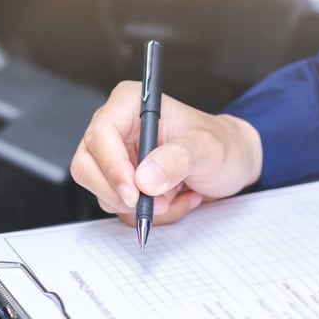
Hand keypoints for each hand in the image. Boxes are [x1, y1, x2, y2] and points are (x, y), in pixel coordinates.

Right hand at [70, 80, 262, 224]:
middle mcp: (117, 129)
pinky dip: (151, 214)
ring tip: (178, 193)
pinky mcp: (123, 183)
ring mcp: (117, 158)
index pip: (100, 135)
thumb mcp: (208, 148)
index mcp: (130, 105)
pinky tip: (175, 198)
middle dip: (122, 194)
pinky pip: (121, 209)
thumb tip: (145, 178)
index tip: (135, 193)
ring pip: (104, 194)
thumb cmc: (222, 144)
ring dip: (144, 207)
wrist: (232, 164)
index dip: (112, 167)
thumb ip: (178, 158)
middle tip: (159, 202)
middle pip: (87, 167)